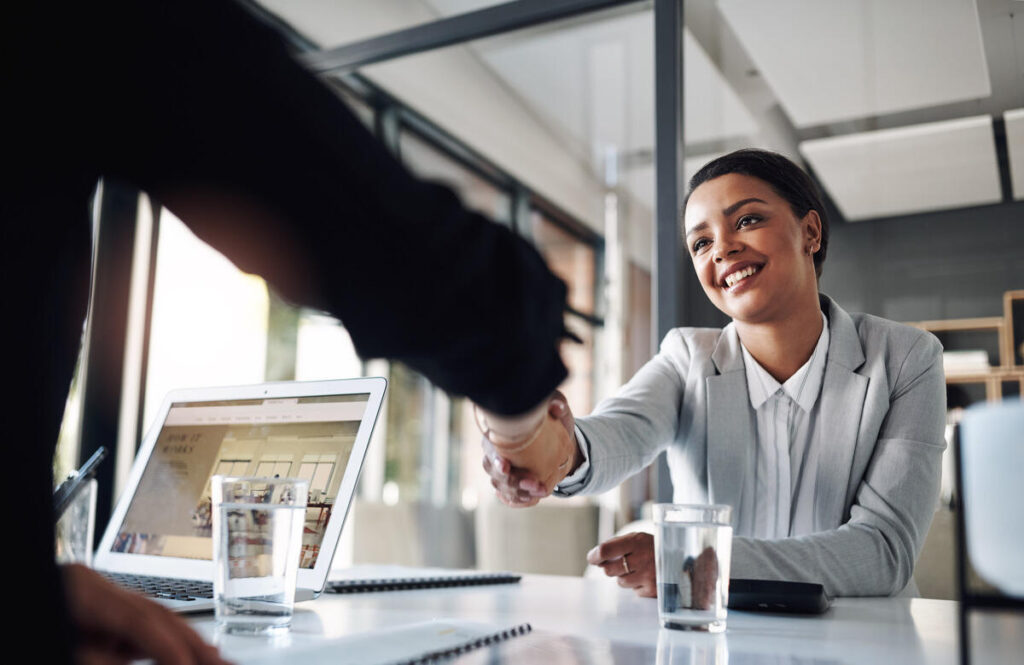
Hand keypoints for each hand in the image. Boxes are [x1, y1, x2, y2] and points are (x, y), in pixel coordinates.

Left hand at [63, 563, 231, 664]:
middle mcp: (96, 586)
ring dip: (187, 644)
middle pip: (158, 613)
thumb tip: (170, 662)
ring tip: (217, 660)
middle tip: (226, 662)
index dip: (172, 648)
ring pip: (156, 619)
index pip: (143, 618)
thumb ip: (108, 660)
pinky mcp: (103, 615)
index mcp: (84, 587)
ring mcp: (101, 598)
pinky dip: (165, 645)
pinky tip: (188, 657)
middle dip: (194, 643)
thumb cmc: (33, 627)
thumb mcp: (69, 650)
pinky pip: (142, 628)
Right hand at [481, 392, 576, 506]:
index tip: (506, 465)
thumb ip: (556, 402)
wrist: (564, 442)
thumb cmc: (553, 420)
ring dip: (520, 492)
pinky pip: (511, 498)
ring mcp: (503, 472)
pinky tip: (535, 498)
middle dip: (511, 481)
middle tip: (532, 482)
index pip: (489, 448)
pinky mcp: (513, 486)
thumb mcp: (557, 408)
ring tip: (540, 490)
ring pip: (502, 488)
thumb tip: (558, 407)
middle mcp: (496, 454)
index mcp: (499, 433)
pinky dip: (522, 500)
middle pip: (493, 472)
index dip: (495, 459)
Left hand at [587, 532, 656, 597]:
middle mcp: (642, 558)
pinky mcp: (653, 590)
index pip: (606, 550)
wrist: (684, 560)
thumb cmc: (654, 548)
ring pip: (620, 582)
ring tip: (640, 569)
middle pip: (609, 570)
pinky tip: (648, 577)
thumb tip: (595, 558)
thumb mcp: (638, 539)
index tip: (592, 558)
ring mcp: (648, 576)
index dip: (595, 555)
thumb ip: (616, 545)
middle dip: (610, 567)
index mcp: (637, 541)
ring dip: (626, 577)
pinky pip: (634, 591)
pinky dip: (638, 585)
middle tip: (620, 563)